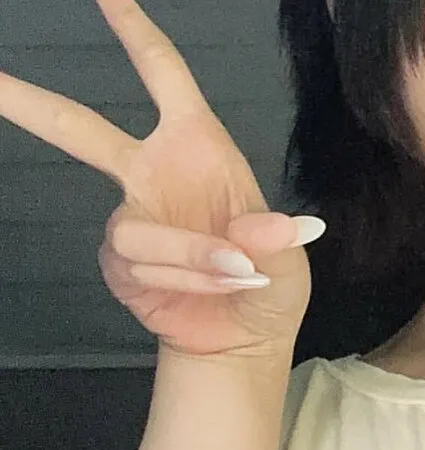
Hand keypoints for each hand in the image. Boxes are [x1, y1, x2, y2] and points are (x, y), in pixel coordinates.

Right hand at [0, 0, 325, 359]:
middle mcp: (153, 174)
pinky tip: (212, 289)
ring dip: (192, 257)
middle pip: (79, 129)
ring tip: (237, 273)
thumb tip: (258, 235)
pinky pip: (140, 265)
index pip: (162, 75)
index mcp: (196, 146)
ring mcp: (132, 219)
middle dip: (29, 103)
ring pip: (136, 230)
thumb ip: (271, 236)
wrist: (247, 336)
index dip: (135, 31)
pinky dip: (184, 279)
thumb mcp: (288, 255)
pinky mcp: (120, 263)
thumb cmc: (269, 283)